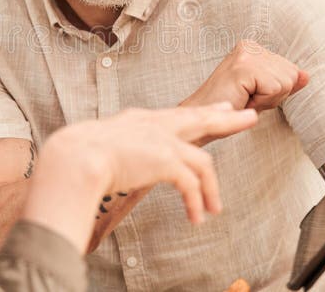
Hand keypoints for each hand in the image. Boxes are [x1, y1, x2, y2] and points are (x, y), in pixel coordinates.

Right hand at [41, 103, 258, 224]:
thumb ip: (115, 149)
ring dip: (210, 188)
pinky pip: (191, 185)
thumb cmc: (78, 154)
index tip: (218, 108)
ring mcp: (162, 141)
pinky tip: (197, 216)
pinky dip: (196, 202)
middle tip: (248, 117)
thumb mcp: (101, 145)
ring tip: (216, 207)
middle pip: (200, 119)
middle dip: (226, 119)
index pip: (178, 114)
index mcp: (139, 120)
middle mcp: (154, 125)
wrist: (76, 156)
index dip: (199, 112)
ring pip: (202, 161)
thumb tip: (109, 162)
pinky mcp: (165, 160)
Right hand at [181, 40, 308, 111]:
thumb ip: (283, 82)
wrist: (203, 118)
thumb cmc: (229, 107)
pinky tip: (242, 99)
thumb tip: (306, 76)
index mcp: (253, 48)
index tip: (250, 94)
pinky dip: (262, 102)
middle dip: (273, 95)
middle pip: (291, 75)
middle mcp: (249, 46)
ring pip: (286, 82)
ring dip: (267, 99)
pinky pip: (275, 88)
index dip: (274, 91)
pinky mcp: (244, 67)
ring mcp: (246, 54)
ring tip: (244, 98)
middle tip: (246, 98)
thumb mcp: (262, 94)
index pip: (290, 70)